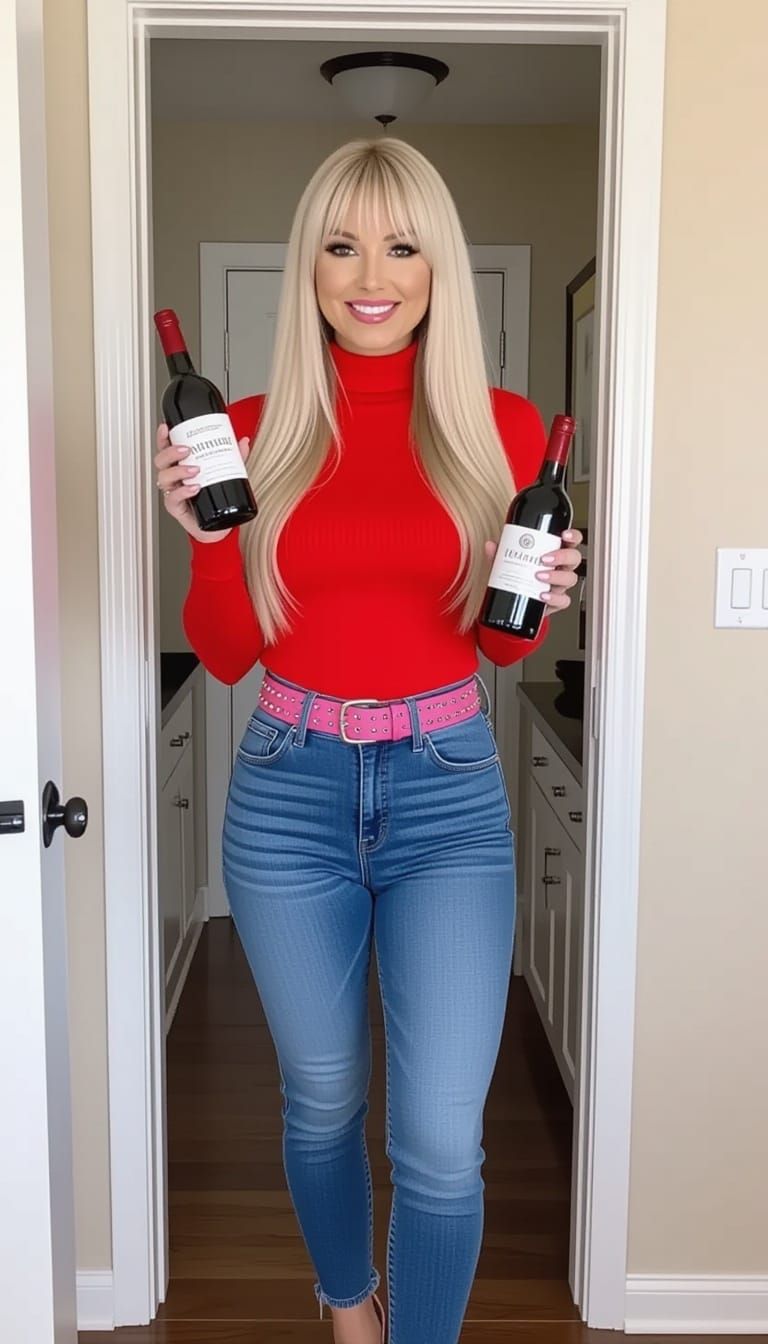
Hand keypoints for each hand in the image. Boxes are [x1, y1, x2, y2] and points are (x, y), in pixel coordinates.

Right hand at [154, 422, 250, 542]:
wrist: (218, 526)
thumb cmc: (216, 498)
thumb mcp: (226, 473)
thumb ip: (234, 457)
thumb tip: (243, 441)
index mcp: (180, 465)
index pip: (166, 448)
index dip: (163, 437)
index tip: (166, 427)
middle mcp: (173, 477)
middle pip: (161, 460)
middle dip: (171, 452)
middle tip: (187, 450)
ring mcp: (173, 492)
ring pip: (164, 477)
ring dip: (178, 470)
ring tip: (195, 470)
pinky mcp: (176, 507)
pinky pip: (172, 498)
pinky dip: (182, 491)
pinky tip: (193, 488)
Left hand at [483, 527, 584, 616]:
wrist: (515, 601)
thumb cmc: (519, 575)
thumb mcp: (509, 562)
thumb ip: (501, 553)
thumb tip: (490, 545)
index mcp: (556, 553)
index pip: (572, 541)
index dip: (573, 536)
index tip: (563, 534)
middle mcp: (562, 568)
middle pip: (574, 558)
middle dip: (562, 556)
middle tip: (545, 558)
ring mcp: (561, 585)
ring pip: (570, 578)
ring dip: (556, 576)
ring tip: (538, 576)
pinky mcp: (557, 602)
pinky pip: (563, 601)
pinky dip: (554, 598)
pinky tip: (542, 595)